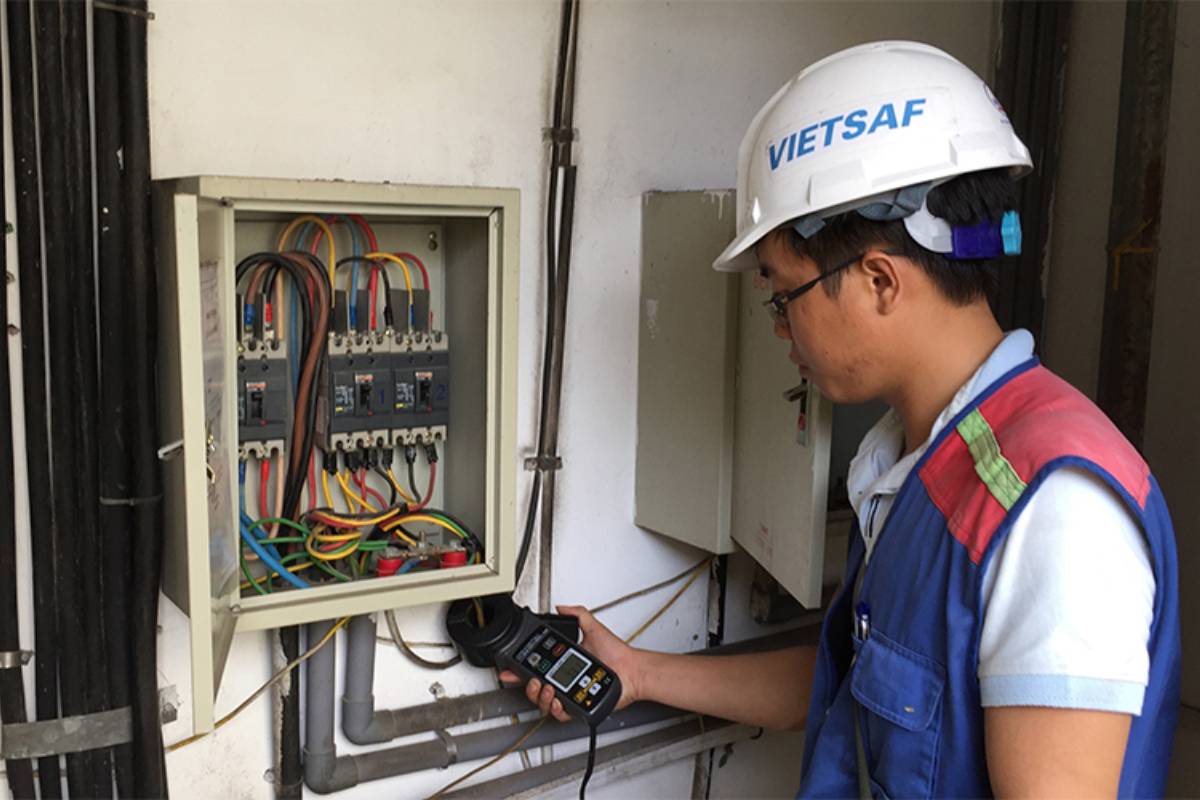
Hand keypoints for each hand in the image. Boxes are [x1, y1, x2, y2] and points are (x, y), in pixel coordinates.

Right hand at [499, 605, 641, 721]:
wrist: (633, 672)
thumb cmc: (618, 654)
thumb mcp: (594, 628)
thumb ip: (578, 615)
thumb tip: (562, 607)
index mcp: (565, 662)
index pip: (537, 666)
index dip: (520, 669)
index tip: (509, 668)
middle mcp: (565, 680)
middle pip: (535, 688)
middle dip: (528, 686)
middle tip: (534, 680)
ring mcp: (571, 694)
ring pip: (544, 702)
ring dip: (541, 697)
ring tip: (548, 688)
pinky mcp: (579, 708)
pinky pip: (560, 714)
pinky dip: (555, 709)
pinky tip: (557, 700)